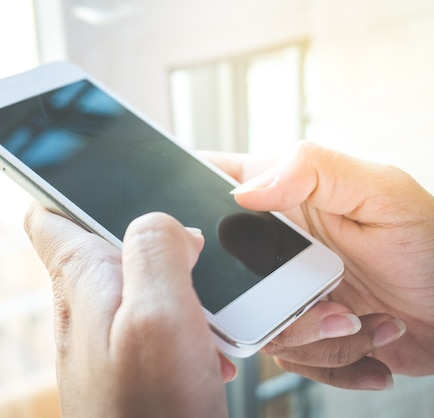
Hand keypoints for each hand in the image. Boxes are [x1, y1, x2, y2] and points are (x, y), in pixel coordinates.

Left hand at [24, 205, 232, 416]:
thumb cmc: (152, 414)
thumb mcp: (160, 316)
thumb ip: (155, 251)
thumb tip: (163, 222)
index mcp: (82, 282)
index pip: (47, 217)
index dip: (66, 189)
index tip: (104, 179)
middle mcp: (83, 310)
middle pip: (105, 246)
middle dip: (152, 243)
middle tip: (195, 255)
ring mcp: (101, 341)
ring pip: (136, 286)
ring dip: (175, 289)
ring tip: (206, 314)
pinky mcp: (124, 366)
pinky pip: (151, 325)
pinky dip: (180, 326)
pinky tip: (204, 349)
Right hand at [203, 141, 433, 388]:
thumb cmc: (430, 244)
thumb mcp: (381, 192)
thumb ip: (312, 170)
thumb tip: (244, 189)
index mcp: (282, 196)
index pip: (210, 183)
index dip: (188, 201)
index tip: (206, 234)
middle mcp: (274, 244)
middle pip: (219, 271)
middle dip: (265, 302)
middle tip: (326, 301)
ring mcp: (284, 289)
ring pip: (255, 323)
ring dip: (315, 335)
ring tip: (361, 319)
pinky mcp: (301, 329)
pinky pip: (288, 355)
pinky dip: (335, 359)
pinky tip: (371, 338)